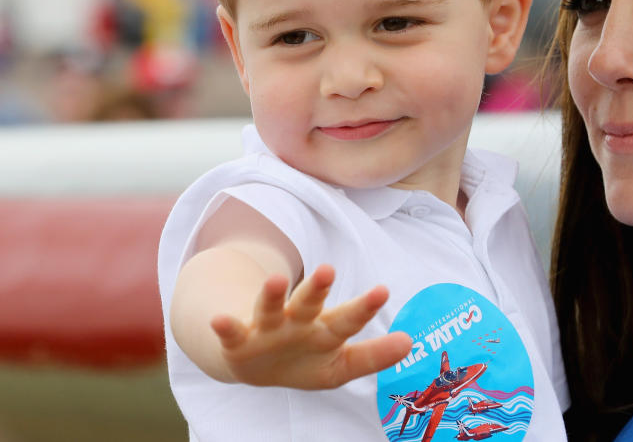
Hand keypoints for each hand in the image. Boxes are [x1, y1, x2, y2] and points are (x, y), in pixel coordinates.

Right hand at [209, 264, 411, 388]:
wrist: (256, 365)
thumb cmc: (306, 359)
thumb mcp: (341, 365)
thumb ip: (373, 356)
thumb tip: (411, 342)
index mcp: (325, 330)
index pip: (348, 318)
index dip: (365, 307)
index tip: (384, 290)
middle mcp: (297, 322)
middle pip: (309, 303)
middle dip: (317, 287)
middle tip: (329, 268)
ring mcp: (267, 329)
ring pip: (270, 308)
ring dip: (271, 294)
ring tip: (273, 279)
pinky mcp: (239, 340)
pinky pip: (231, 332)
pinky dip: (225, 326)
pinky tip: (220, 319)